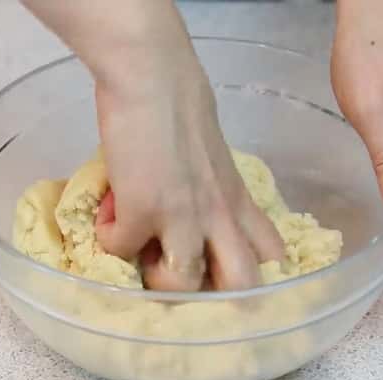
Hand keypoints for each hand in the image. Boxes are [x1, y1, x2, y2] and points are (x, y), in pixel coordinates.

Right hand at [93, 53, 283, 290]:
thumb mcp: (213, 159)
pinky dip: (109, 237)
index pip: (273, 257)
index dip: (260, 280)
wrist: (151, 77)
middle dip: (215, 299)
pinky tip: (110, 213)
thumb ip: (210, 192)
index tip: (232, 281)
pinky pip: (120, 249)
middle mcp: (219, 215)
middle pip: (242, 286)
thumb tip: (182, 212)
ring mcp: (182, 216)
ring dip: (156, 277)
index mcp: (239, 201)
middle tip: (184, 274)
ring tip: (142, 249)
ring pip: (182, 285)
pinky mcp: (142, 211)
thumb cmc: (181, 106)